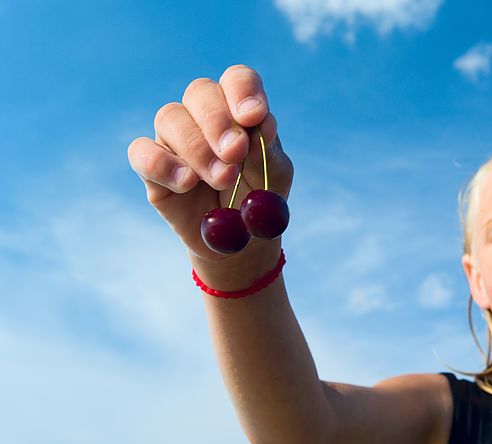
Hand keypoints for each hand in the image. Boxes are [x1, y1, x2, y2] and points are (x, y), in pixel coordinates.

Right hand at [128, 65, 293, 273]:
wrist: (241, 241)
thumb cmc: (259, 199)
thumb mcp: (275, 178)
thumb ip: (268, 151)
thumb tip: (262, 123)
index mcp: (238, 110)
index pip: (236, 79)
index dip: (242, 90)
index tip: (254, 116)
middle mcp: (203, 116)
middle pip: (199, 92)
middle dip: (219, 122)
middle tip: (235, 153)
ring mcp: (174, 139)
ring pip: (170, 118)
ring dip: (198, 148)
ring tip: (222, 180)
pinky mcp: (151, 167)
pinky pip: (142, 151)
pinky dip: (163, 164)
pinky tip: (187, 183)